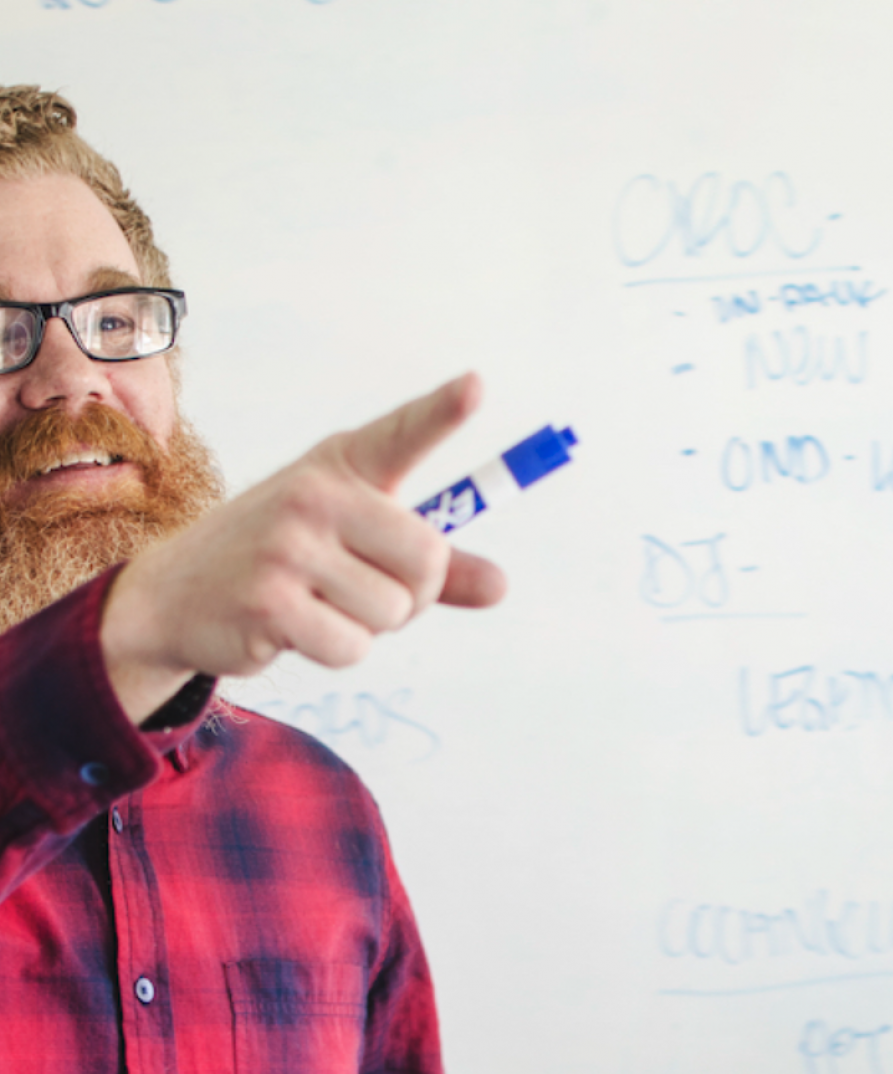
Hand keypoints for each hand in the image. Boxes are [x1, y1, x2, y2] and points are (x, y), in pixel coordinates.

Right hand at [101, 373, 506, 723]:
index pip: (402, 434)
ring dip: (369, 627)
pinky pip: (353, 648)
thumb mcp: (359, 545)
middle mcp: (316, 493)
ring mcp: (287, 544)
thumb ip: (434, 565)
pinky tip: (294, 628)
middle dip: (412, 595)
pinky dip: (338, 652)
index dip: (443, 412)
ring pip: (393, 612)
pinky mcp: (267, 600)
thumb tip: (501, 586)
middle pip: (428, 563)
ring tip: (318, 604)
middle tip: (361, 587)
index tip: (478, 387)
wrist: (177, 593)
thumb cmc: (287, 560)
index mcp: (344, 466)